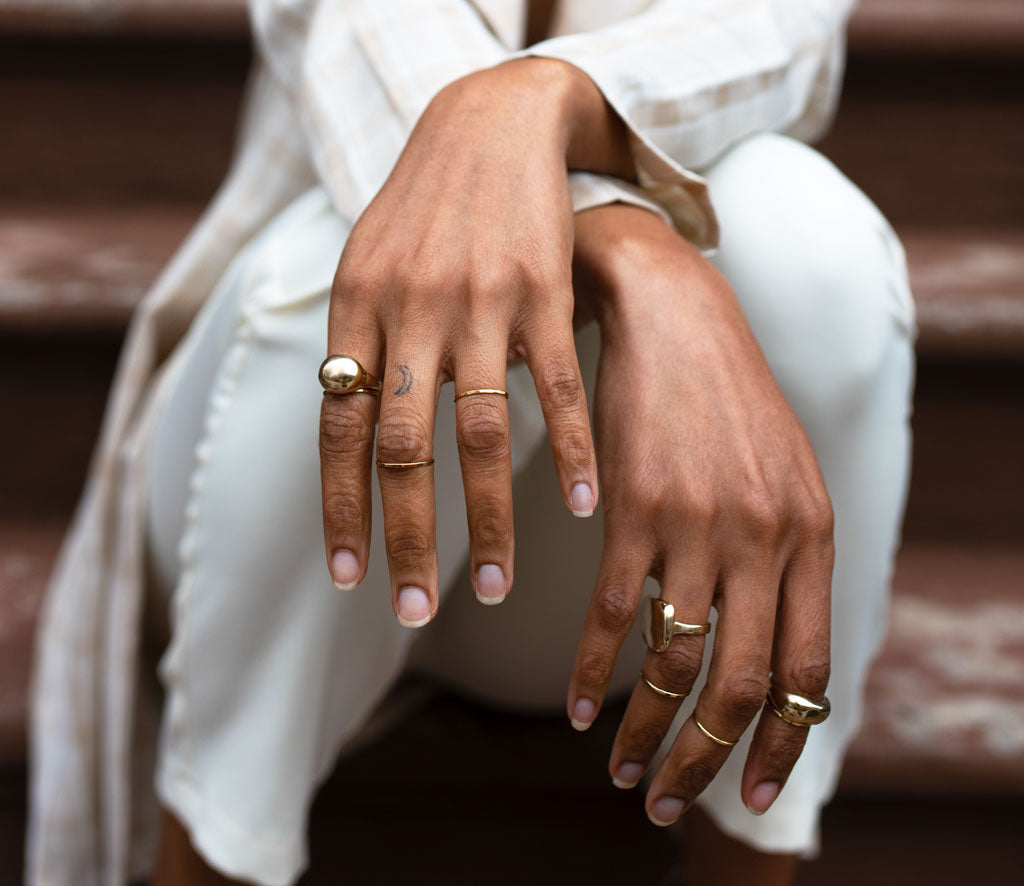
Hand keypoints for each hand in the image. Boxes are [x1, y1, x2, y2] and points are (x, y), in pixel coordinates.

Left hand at [319, 59, 632, 624]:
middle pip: (405, 451)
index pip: (340, 433)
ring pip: (482, 435)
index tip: (347, 579)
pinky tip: (582, 508)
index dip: (341, 509)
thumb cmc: (421, 209)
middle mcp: (412, 314)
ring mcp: (480, 305)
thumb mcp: (365, 268)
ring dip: (488, 521)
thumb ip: (359, 347)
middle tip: (413, 611)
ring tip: (492, 589)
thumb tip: (355, 435)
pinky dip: (570, 454)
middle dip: (407, 540)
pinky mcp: (542, 295)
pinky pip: (556, 390)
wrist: (487, 123)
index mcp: (358, 313)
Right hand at [568, 205, 833, 822]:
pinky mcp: (635, 506)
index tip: (751, 793)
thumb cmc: (726, 397)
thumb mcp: (785, 472)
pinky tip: (575, 704)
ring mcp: (700, 522)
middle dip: (706, 759)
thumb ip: (787, 553)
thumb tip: (769, 637)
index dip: (779, 743)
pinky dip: (590, 671)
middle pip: (741, 681)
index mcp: (811, 533)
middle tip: (668, 800)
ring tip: (621, 769)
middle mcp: (765, 536)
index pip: (805, 668)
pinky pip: (614, 614)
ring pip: (674, 659)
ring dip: (646, 729)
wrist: (673, 312)